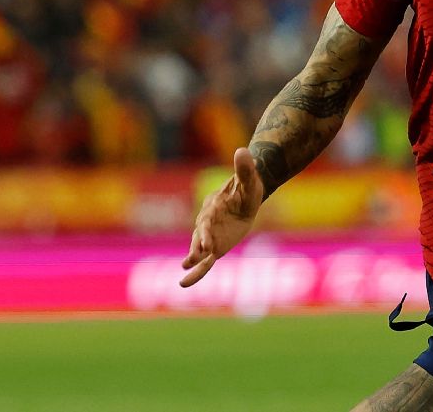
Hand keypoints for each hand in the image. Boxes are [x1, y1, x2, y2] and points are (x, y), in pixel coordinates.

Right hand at [179, 147, 265, 286]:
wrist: (247, 194)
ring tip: (184, 270)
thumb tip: (243, 150)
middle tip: (192, 258)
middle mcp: (207, 222)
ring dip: (192, 258)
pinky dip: (195, 271)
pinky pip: (204, 261)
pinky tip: (184, 281)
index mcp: (214, 206)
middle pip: (200, 235)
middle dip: (198, 246)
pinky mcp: (215, 246)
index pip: (208, 220)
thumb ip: (244, 168)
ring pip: (198, 249)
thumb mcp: (249, 179)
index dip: (207, 232)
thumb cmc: (248, 186)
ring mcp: (209, 235)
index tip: (207, 244)